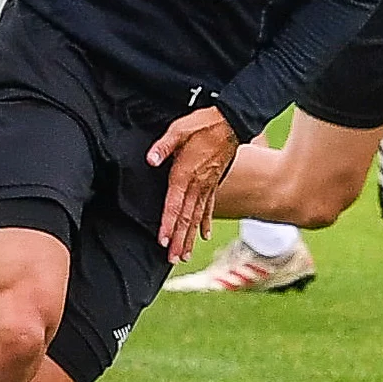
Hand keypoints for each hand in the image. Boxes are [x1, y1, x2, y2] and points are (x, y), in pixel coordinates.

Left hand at [145, 107, 236, 261]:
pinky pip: (208, 207)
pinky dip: (205, 223)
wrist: (231, 121)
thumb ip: (164, 146)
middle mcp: (197, 185)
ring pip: (197, 217)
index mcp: (185, 174)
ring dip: (190, 238)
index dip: (168, 224)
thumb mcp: (179, 129)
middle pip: (186, 218)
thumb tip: (151, 159)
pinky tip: (204, 236)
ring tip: (185, 256)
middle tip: (173, 260)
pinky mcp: (213, 183)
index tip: (163, 242)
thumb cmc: (203, 124)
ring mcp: (207, 186)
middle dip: (179, 240)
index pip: (174, 205)